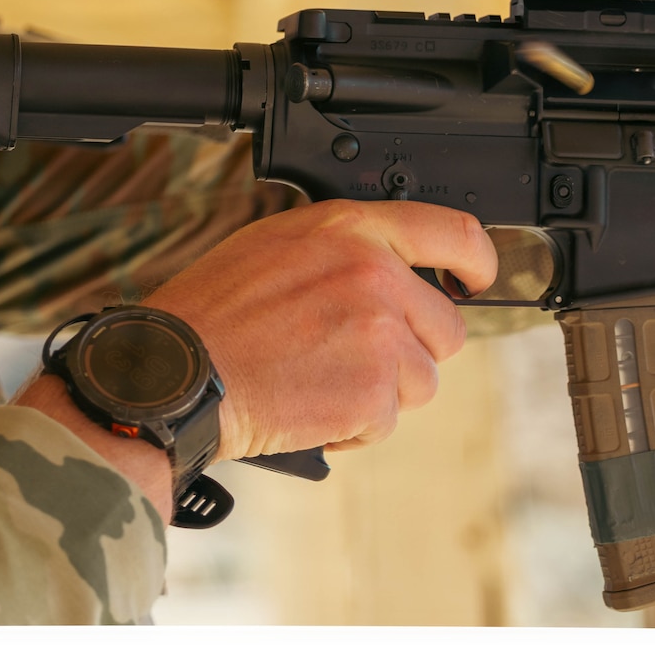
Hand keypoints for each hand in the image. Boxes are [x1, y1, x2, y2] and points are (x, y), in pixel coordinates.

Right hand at [143, 199, 497, 462]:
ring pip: (421, 381)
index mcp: (350, 229)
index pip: (452, 232)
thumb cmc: (212, 312)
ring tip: (317, 381)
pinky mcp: (374, 393)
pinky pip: (387, 420)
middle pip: (446, 327)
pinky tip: (307, 405)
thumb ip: (344, 250)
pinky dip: (353, 426)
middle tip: (351, 358)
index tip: (477, 280)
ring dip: (380, 392)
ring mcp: (379, 335)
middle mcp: (375, 275)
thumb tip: (393, 272)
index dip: (478, 262)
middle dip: (410, 350)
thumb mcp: (278, 245)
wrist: (176, 372)